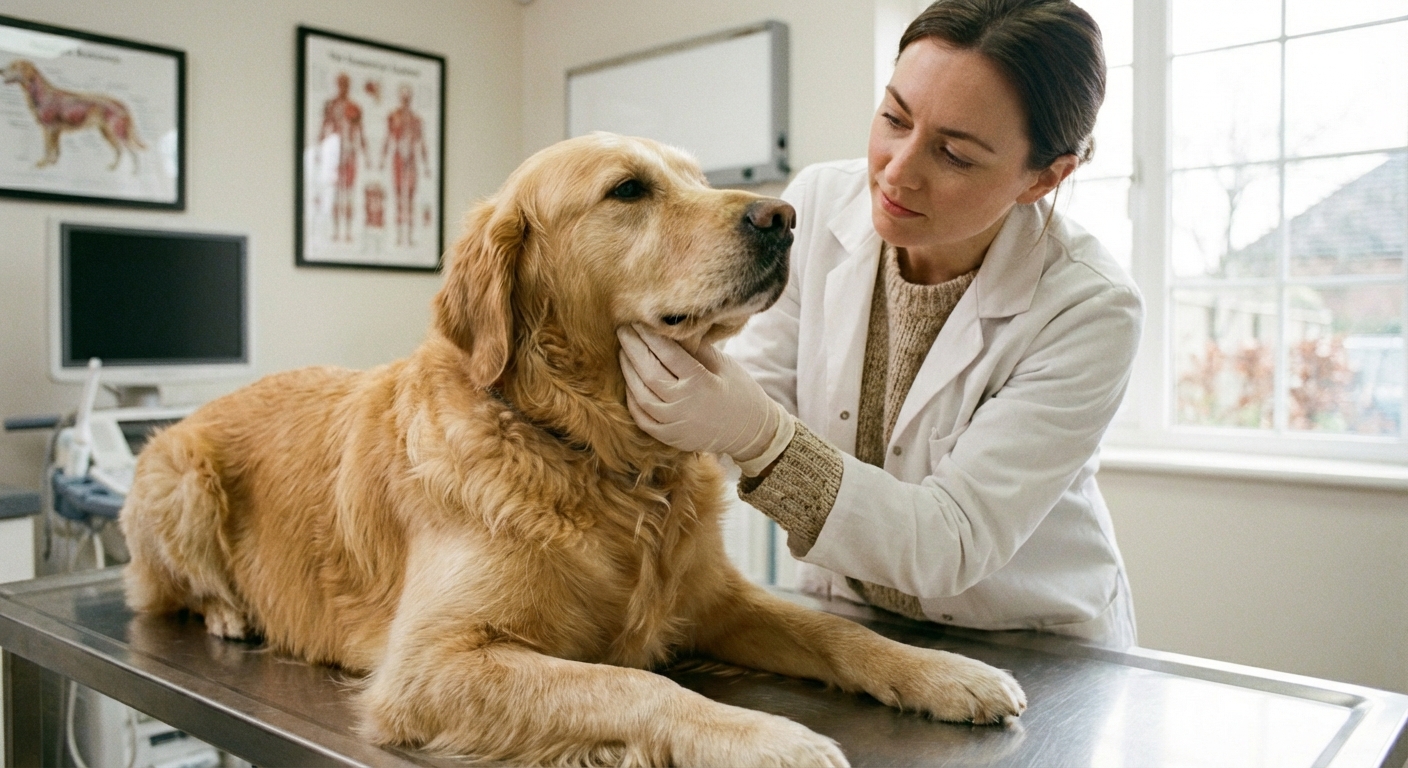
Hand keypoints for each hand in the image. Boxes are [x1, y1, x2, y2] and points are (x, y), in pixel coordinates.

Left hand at [617, 324, 793, 475]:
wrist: (751, 432)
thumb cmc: (740, 392)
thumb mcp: (724, 365)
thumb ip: (697, 348)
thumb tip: (671, 328)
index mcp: (700, 382)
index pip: (666, 353)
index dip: (649, 335)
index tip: (638, 320)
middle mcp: (683, 404)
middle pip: (648, 371)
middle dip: (633, 348)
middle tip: (623, 330)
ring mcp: (674, 424)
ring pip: (640, 394)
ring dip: (628, 371)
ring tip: (623, 352)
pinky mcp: (669, 437)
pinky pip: (642, 417)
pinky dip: (632, 398)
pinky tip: (630, 381)